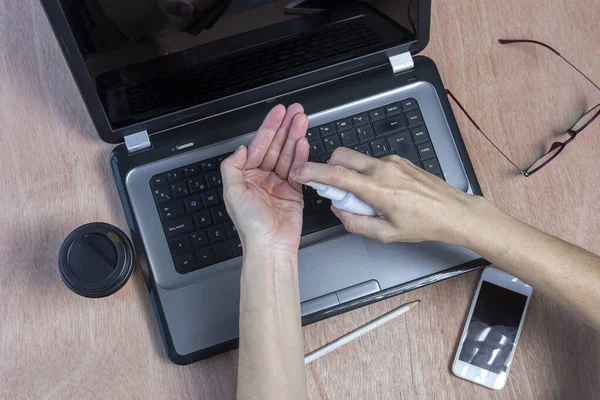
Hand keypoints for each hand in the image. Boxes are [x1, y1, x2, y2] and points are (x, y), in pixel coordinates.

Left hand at [221, 104, 308, 252]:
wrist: (270, 246)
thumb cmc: (250, 225)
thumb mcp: (232, 192)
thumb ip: (233, 166)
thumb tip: (241, 148)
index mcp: (246, 176)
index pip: (259, 145)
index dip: (268, 127)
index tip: (278, 113)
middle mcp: (262, 178)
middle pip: (276, 146)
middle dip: (285, 127)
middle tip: (295, 111)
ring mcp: (279, 184)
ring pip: (288, 154)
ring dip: (295, 136)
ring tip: (303, 120)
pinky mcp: (294, 192)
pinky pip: (299, 169)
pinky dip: (302, 155)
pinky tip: (304, 142)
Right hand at [290, 147, 478, 243]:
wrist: (454, 211)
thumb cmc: (425, 223)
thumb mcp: (387, 234)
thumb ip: (356, 223)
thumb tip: (339, 212)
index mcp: (379, 189)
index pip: (337, 175)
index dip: (313, 172)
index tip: (299, 172)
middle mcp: (384, 169)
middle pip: (342, 156)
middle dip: (328, 167)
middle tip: (334, 190)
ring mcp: (392, 161)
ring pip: (357, 160)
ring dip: (350, 174)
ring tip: (366, 199)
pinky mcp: (398, 160)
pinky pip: (372, 163)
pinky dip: (366, 175)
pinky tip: (379, 193)